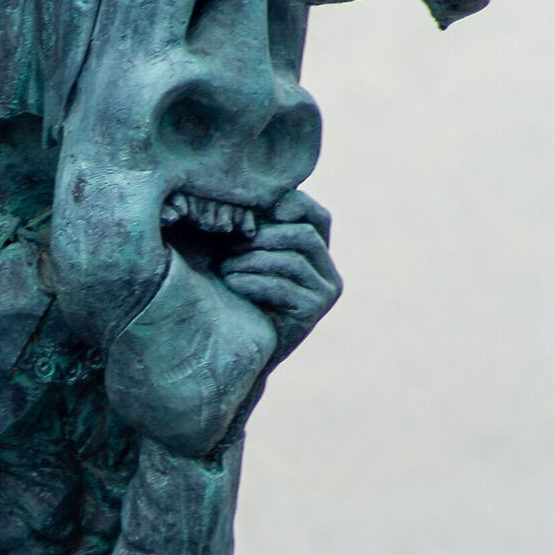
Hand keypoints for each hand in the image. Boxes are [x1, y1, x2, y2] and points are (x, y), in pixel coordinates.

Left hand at [216, 194, 339, 346]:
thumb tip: (246, 199)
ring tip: (225, 268)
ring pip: (292, 261)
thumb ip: (257, 234)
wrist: (246, 355)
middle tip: (230, 248)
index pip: (317, 216)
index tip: (262, 209)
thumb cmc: (242, 301)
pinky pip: (284, 287)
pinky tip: (232, 282)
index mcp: (318, 255)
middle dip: (264, 238)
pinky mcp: (313, 314)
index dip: (294, 205)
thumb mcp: (250, 262)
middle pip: (304, 236)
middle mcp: (329, 273)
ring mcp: (325, 293)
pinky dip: (254, 282)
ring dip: (252, 261)